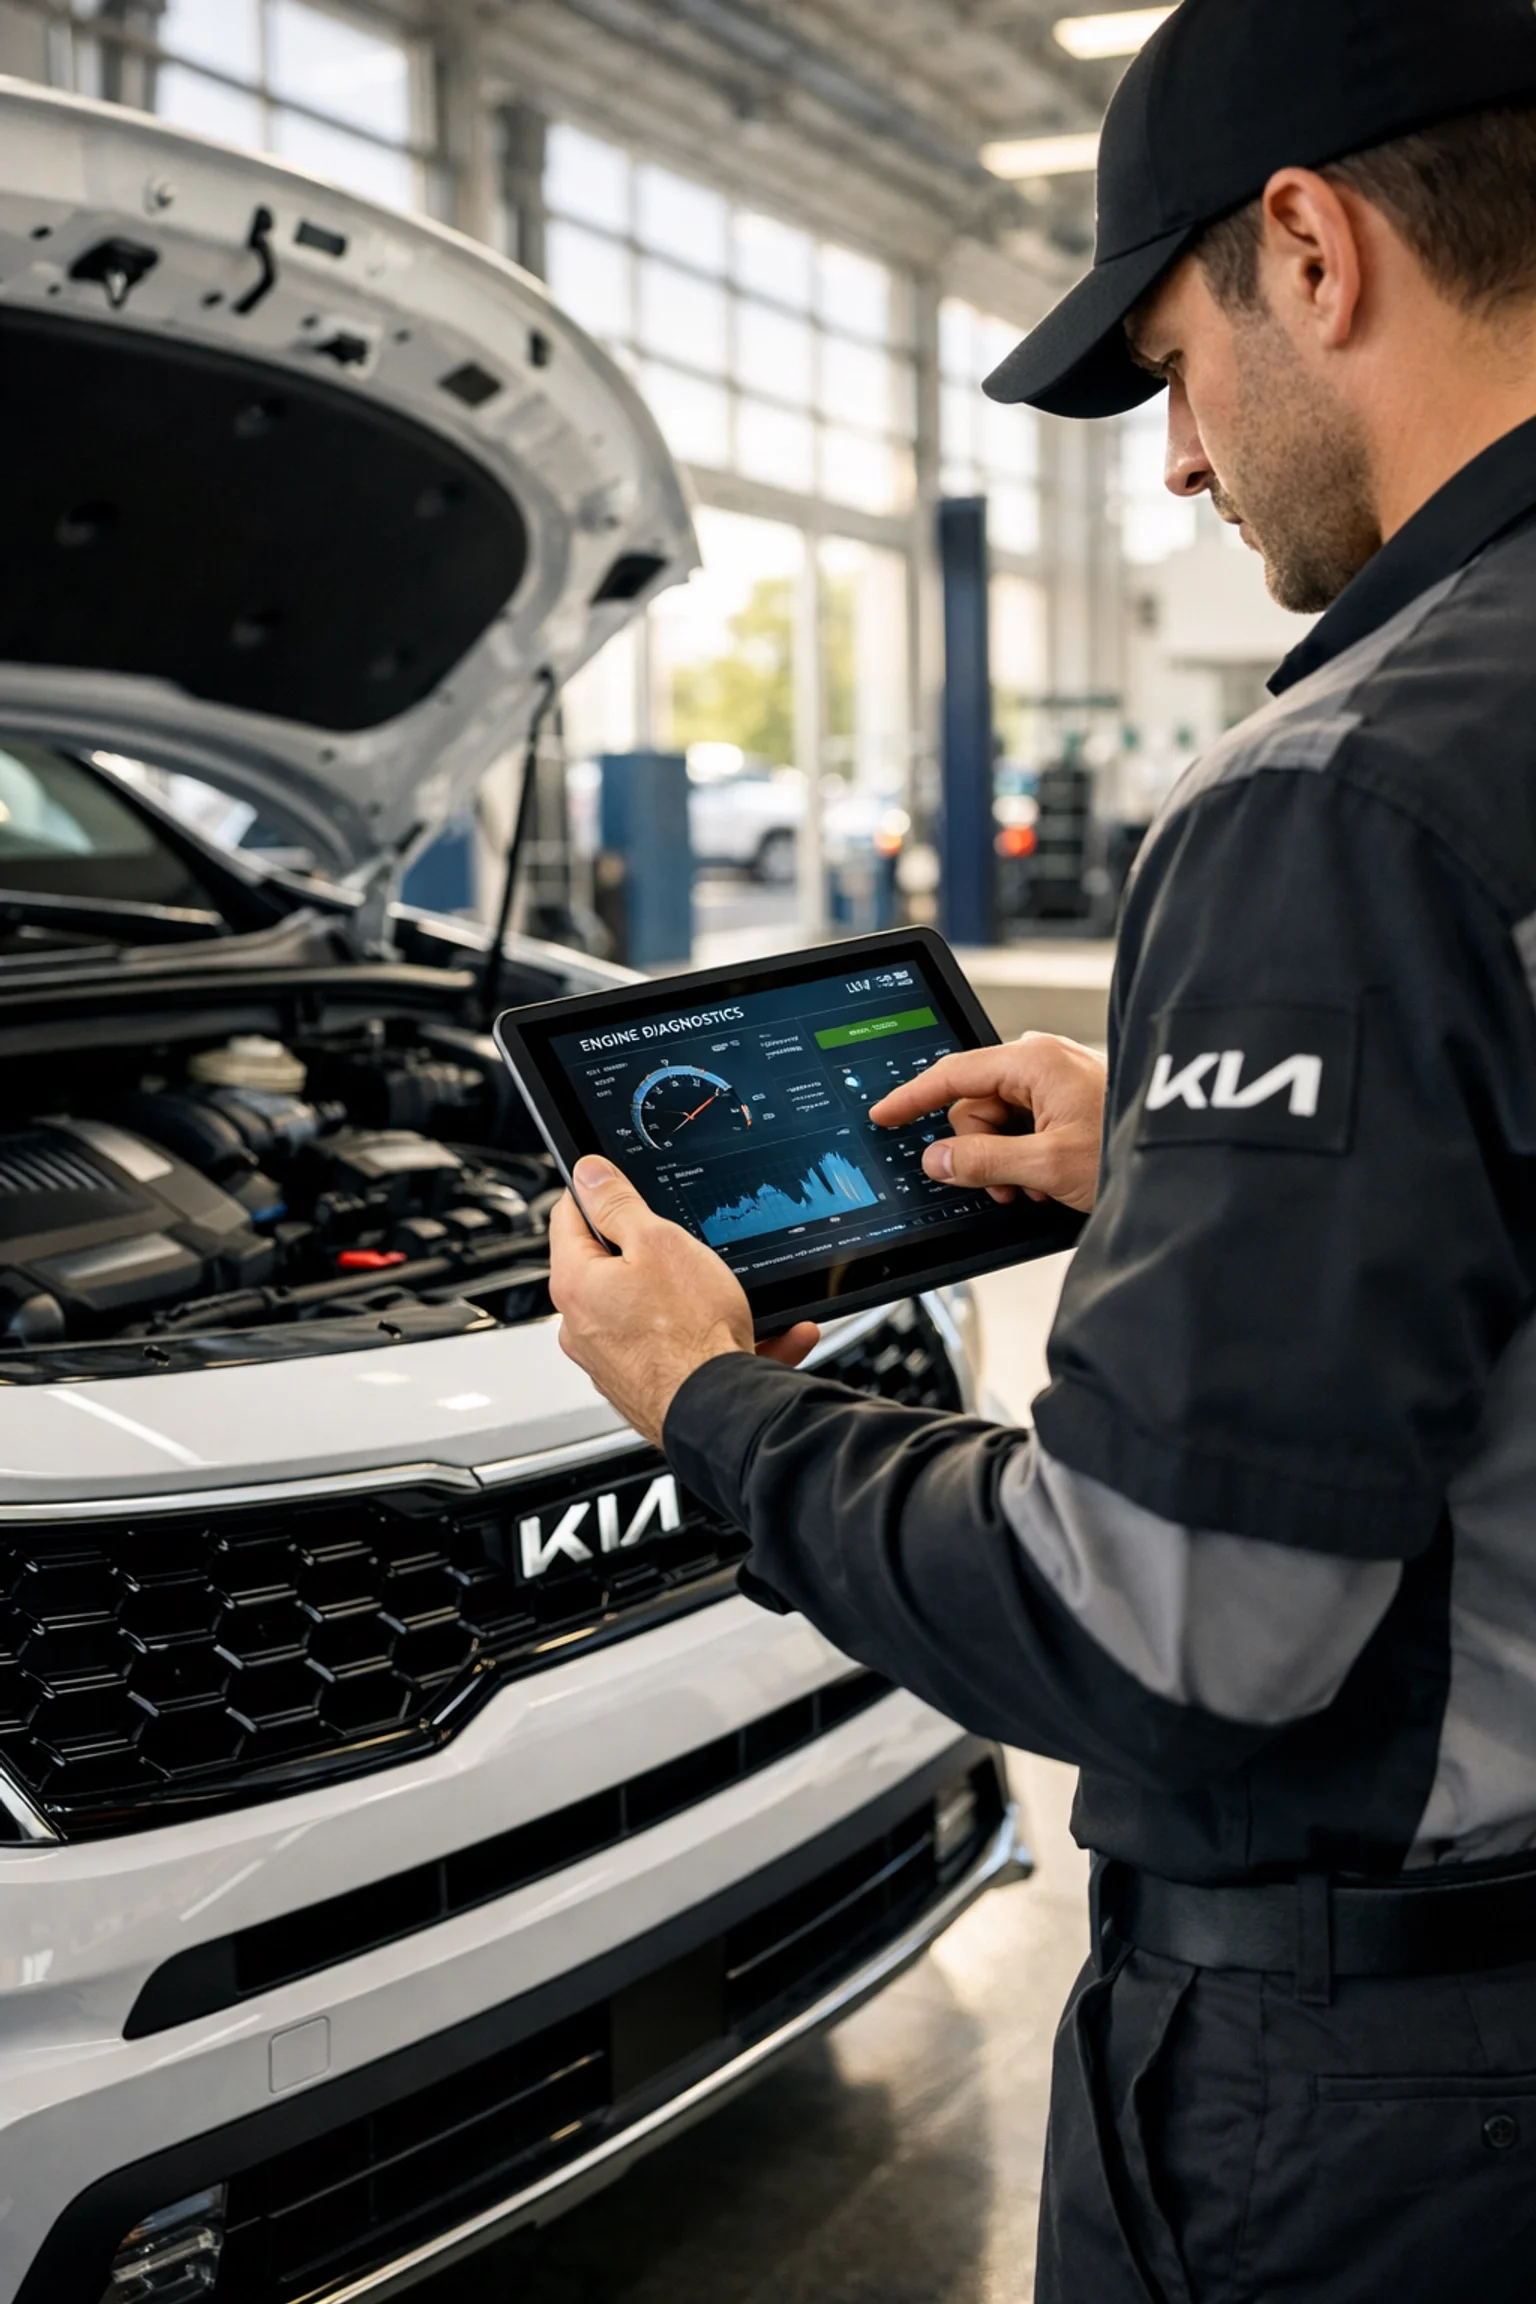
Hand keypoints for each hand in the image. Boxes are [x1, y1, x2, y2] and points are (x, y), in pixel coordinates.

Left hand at [548, 1157, 820, 1445]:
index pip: (568, 1217)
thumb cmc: (690, 1333)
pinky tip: (764, 1334)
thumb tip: (588, 1173)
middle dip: (649, 1252)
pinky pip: (682, 1351)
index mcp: (576, 1284)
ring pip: (652, 1312)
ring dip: (693, 1300)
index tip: (616, 1184)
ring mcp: (612, 1362)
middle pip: (610, 1267)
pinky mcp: (645, 1388)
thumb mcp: (659, 1243)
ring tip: (734, 1295)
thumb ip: (618, 1204)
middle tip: (686, 1244)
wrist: (722, 1414)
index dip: (595, 1192)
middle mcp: (583, 1327)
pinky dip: (716, 1340)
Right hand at [869, 1033, 1106, 1214]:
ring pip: (996, 1123)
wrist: (1184, 1166)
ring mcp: (1055, 1080)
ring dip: (1004, 1161)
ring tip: (1035, 1184)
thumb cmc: (1129, 1150)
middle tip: (1006, 1183)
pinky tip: (1047, 1178)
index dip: (912, 1097)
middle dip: (980, 1150)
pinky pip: (1021, 1127)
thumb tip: (936, 1159)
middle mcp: (1042, 1061)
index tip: (884, 1114)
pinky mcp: (1065, 1101)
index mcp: (1034, 1060)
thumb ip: (983, 1161)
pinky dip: (1024, 1157)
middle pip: (974, 1107)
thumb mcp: (1046, 1166)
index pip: (953, 1073)